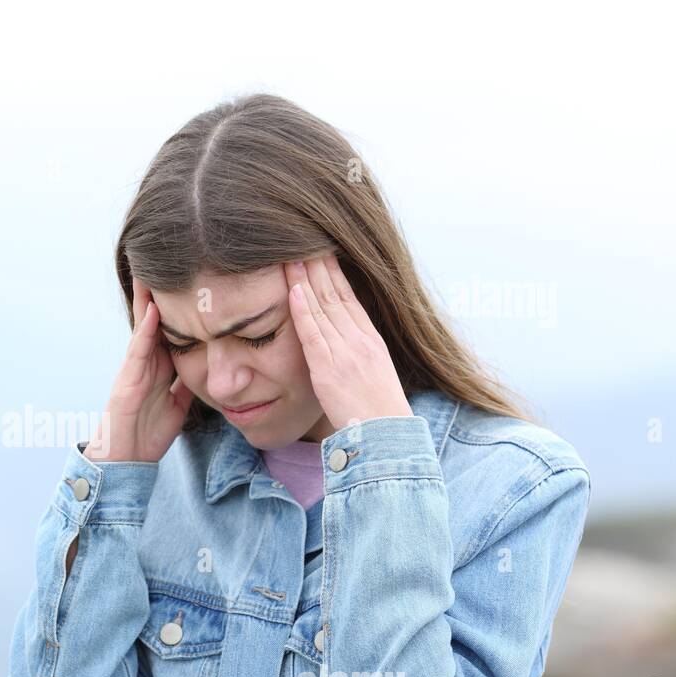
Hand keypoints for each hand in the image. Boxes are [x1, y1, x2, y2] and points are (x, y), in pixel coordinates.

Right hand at [83, 276, 194, 462]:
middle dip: (165, 292)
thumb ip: (188, 384)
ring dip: (150, 298)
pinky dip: (146, 328)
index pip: (173, 329)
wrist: (125, 459)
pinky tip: (153, 308)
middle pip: (158, 319)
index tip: (197, 282)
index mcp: (160, 367)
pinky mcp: (127, 379)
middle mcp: (146, 361)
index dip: (182, 307)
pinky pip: (138, 349)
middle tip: (174, 259)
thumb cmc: (148, 434)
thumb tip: (209, 370)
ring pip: (146, 325)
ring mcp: (135, 367)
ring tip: (157, 269)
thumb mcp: (179, 405)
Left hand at [284, 254, 411, 431]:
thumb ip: (358, 353)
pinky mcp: (329, 369)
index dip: (333, 273)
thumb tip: (346, 341)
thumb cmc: (377, 412)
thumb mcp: (374, 373)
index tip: (320, 252)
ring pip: (322, 308)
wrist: (386, 435)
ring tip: (289, 256)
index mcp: (370, 339)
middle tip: (300, 241)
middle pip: (334, 294)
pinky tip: (292, 291)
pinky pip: (313, 335)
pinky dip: (302, 311)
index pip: (348, 297)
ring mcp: (344, 353)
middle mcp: (359, 340)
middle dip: (316, 266)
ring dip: (304, 280)